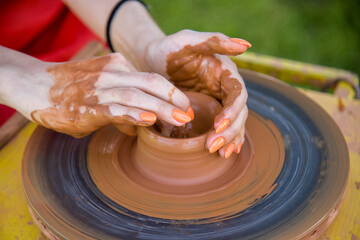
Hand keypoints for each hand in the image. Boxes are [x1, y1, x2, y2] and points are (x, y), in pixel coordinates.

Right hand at [7, 53, 190, 136]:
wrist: (33, 84)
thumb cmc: (69, 88)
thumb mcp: (99, 88)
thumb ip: (122, 104)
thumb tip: (139, 124)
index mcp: (119, 67)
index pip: (153, 79)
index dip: (172, 93)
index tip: (185, 107)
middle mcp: (113, 74)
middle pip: (152, 83)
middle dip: (175, 99)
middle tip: (191, 114)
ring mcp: (101, 89)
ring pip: (138, 95)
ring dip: (162, 109)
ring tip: (181, 120)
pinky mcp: (88, 106)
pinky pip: (115, 109)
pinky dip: (134, 114)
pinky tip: (149, 120)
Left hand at [144, 30, 249, 157]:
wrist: (149, 62)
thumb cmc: (166, 50)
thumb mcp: (185, 41)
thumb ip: (213, 41)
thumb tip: (245, 46)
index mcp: (224, 71)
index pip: (237, 93)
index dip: (233, 110)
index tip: (219, 125)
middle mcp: (224, 87)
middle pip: (238, 112)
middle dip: (229, 130)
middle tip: (213, 145)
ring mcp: (216, 101)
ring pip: (233, 123)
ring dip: (229, 139)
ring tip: (220, 154)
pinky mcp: (207, 112)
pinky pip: (222, 128)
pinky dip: (225, 140)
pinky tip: (223, 154)